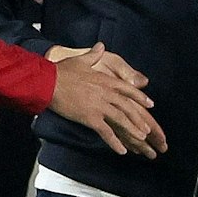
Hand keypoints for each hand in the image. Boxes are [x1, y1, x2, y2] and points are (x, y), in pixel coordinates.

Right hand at [48, 42, 167, 158]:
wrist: (47, 82)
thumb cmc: (61, 71)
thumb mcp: (81, 60)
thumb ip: (94, 54)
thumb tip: (101, 45)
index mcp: (105, 80)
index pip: (128, 89)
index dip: (140, 97)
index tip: (150, 104)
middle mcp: (105, 93)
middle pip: (128, 107)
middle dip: (140, 119)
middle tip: (149, 129)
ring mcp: (99, 106)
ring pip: (121, 120)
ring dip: (133, 130)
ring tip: (141, 139)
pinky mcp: (90, 117)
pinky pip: (106, 132)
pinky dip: (115, 142)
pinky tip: (121, 151)